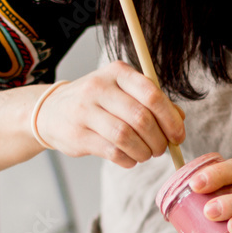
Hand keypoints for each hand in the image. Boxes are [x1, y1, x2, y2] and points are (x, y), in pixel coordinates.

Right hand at [34, 61, 184, 167]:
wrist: (52, 111)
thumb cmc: (97, 102)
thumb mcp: (123, 92)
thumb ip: (152, 102)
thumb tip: (179, 119)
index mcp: (117, 72)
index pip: (151, 94)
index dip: (170, 119)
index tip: (178, 136)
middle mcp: (99, 87)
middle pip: (141, 118)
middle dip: (158, 140)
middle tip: (161, 149)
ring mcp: (85, 111)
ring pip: (126, 137)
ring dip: (144, 152)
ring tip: (146, 154)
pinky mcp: (78, 135)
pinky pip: (112, 152)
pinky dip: (128, 160)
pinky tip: (130, 158)